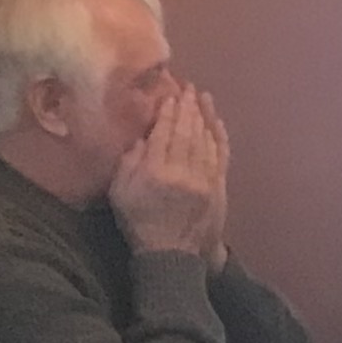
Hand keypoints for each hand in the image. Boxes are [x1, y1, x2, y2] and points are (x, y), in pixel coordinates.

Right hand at [107, 79, 226, 260]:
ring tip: (201, 98)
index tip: (170, 94)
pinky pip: (221, 156)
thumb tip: (143, 136)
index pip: (164, 133)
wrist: (172, 253)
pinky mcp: (218, 187)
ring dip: (204, 117)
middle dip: (187, 108)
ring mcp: (204, 180)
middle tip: (187, 88)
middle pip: (187, 132)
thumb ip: (129, 161)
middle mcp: (182, 173)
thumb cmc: (140, 221)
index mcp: (155, 172)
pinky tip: (217, 122)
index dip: (168, 111)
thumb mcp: (121, 192)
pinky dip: (219, 136)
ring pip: (205, 141)